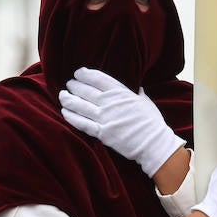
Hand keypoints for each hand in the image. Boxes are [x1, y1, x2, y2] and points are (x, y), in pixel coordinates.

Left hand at [59, 67, 183, 176]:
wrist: (154, 143)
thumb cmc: (151, 122)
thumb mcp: (145, 101)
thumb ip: (137, 93)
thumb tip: (137, 87)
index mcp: (121, 92)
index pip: (97, 78)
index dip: (85, 74)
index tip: (78, 73)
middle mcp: (110, 103)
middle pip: (85, 90)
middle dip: (74, 85)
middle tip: (69, 84)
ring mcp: (104, 118)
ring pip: (79, 105)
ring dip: (68, 99)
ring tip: (62, 95)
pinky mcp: (101, 133)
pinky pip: (81, 123)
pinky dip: (70, 117)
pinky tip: (64, 112)